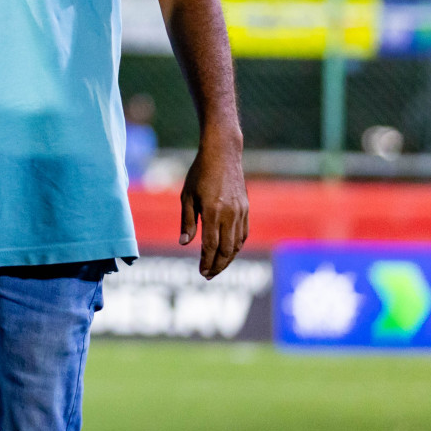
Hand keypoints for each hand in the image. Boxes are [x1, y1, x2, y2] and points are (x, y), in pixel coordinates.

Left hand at [180, 128, 249, 278]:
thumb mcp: (187, 196)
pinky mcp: (246, 209)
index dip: (206, 261)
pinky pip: (243, 234)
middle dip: (218, 266)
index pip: (210, 245)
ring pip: (237, 244)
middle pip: (226, 249)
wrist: (223, 155)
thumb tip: (184, 243)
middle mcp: (230, 215)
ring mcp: (240, 212)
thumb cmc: (199, 173)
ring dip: (228, 259)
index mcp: (213, 212)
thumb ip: (187, 221)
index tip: (201, 273)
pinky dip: (237, 246)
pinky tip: (229, 251)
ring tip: (217, 267)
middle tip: (209, 275)